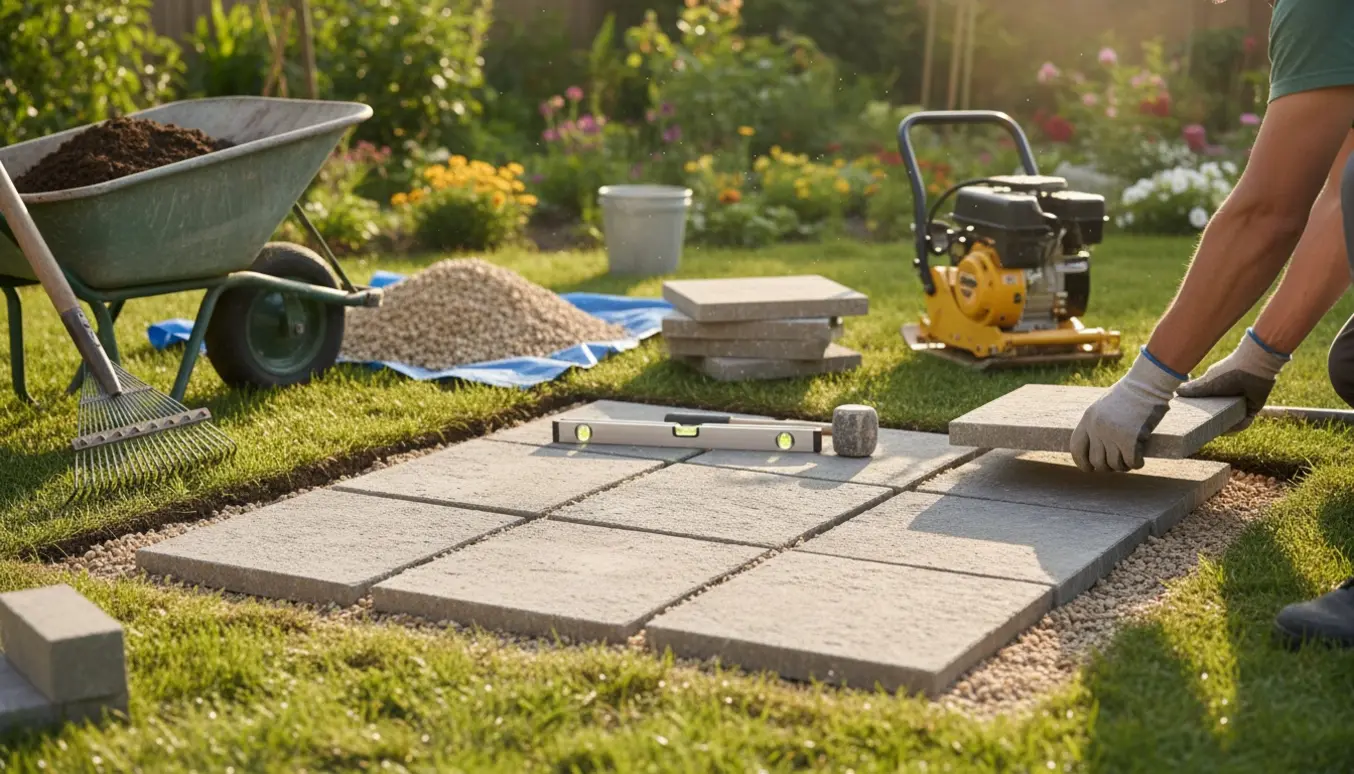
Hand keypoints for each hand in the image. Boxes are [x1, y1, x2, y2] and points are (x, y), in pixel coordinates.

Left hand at [1070, 349, 1183, 472]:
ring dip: (1123, 466)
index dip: (1081, 462)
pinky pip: (1131, 462)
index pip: (1076, 448)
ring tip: (1129, 461)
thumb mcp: (1103, 407)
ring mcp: (1113, 435)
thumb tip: (1096, 448)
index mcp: (1088, 419)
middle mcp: (1097, 429)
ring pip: (1114, 464)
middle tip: (1117, 464)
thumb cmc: (1129, 394)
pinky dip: (1136, 464)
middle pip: (1097, 461)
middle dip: (1107, 467)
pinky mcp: (1130, 440)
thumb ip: (1096, 424)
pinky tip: (1140, 460)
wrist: (1146, 384)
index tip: (1089, 468)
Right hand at [1175, 328, 1289, 431]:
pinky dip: (1239, 425)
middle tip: (1204, 430)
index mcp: (1217, 387)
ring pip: (1232, 417)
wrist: (1253, 369)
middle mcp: (1228, 395)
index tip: (1193, 419)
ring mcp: (1241, 401)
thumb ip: (1194, 388)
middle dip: (1214, 421)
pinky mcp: (1252, 407)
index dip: (1201, 410)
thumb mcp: (1207, 383)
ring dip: (1226, 426)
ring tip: (1217, 432)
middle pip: (1220, 411)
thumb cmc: (1228, 372)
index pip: (1207, 401)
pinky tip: (1230, 430)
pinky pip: (1245, 420)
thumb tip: (1177, 391)